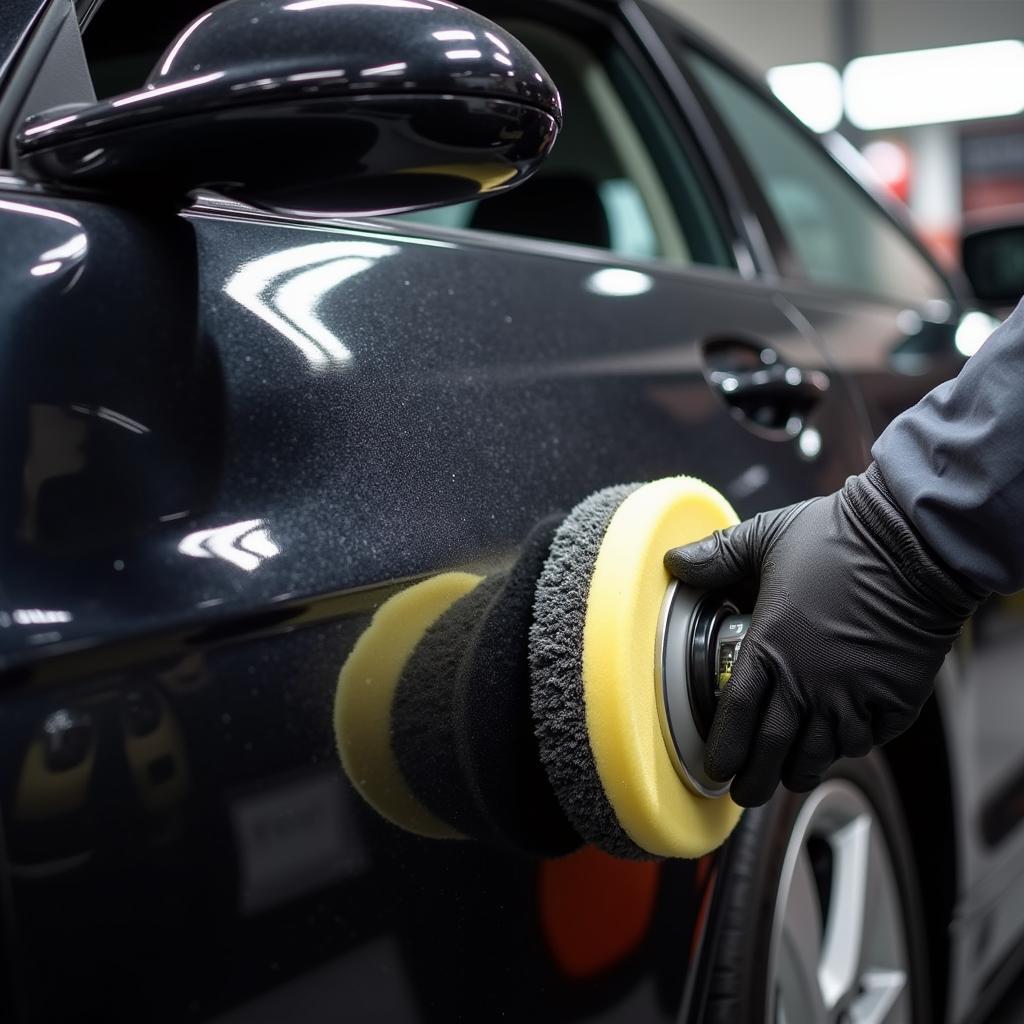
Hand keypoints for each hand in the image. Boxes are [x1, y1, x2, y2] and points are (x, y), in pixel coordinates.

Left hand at [664, 464, 983, 806]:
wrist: (913, 543)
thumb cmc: (837, 538)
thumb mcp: (764, 538)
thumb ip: (717, 556)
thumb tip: (675, 562)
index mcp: (769, 648)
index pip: (734, 717)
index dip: (723, 750)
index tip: (716, 767)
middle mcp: (808, 683)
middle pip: (773, 752)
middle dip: (755, 781)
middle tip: (745, 792)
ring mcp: (852, 696)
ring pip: (819, 755)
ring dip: (799, 771)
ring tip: (786, 777)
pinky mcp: (894, 699)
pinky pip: (865, 740)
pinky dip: (847, 746)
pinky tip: (837, 743)